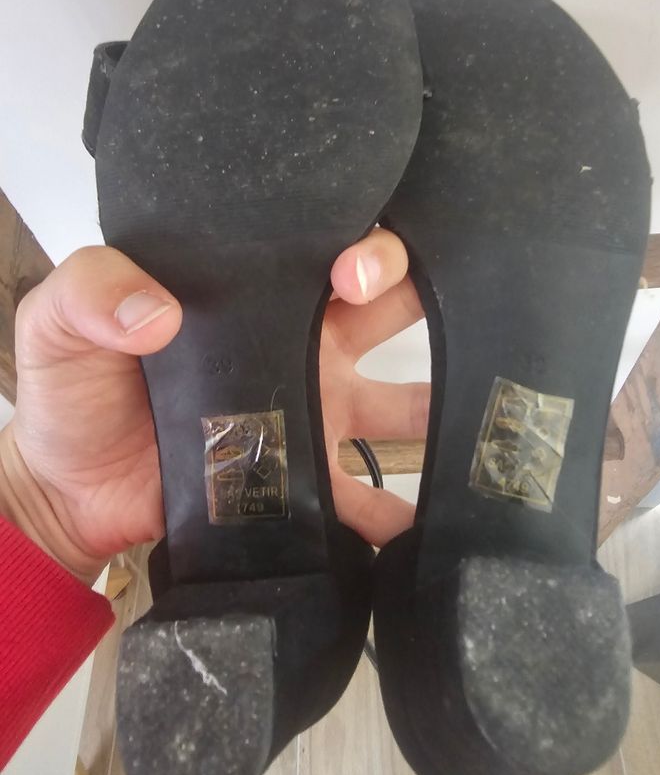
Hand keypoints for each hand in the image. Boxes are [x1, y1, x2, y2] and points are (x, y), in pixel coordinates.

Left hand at [0, 231, 426, 581]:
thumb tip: (156, 311)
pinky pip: (367, 500)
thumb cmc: (73, 392)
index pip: (329, 253)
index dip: (365, 249)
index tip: (357, 274)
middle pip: (389, 314)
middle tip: (463, 317)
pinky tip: (427, 525)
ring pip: (400, 408)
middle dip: (433, 304)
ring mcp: (310, 421)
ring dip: (441, 410)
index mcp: (259, 301)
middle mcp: (302, 351)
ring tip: (483, 421)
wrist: (69, 491)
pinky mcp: (304, 488)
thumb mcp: (61, 321)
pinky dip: (399, 513)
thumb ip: (91, 292)